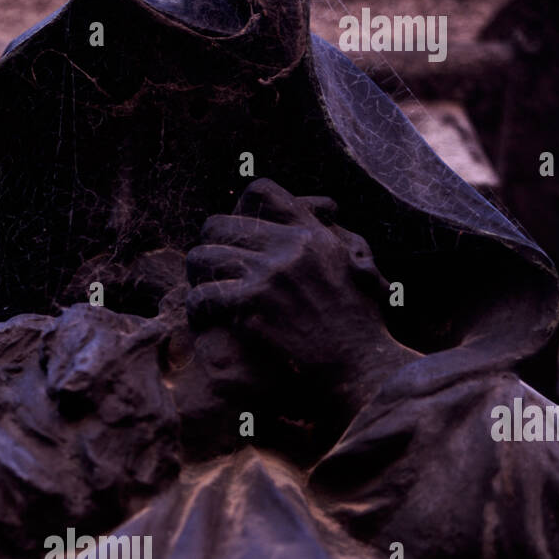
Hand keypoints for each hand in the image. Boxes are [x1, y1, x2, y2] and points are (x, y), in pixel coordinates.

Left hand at [185, 179, 405, 394]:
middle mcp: (288, 247)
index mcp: (311, 234)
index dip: (238, 211)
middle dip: (210, 248)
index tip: (236, 238)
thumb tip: (325, 208)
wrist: (359, 366)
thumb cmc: (359, 327)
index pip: (260, 192)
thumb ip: (331, 237)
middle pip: (218, 224)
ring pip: (202, 257)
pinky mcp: (251, 306)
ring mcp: (268, 275)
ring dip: (199, 279)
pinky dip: (198, 310)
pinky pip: (202, 295)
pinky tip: (206, 321)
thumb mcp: (355, 267)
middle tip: (213, 273)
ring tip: (207, 297)